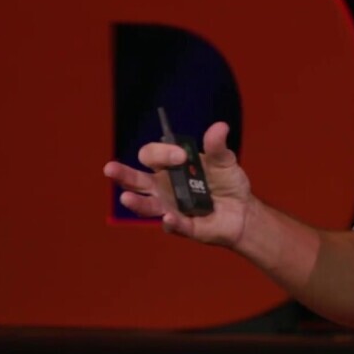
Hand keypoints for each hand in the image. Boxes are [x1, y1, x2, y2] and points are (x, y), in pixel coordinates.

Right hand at [102, 122, 254, 247]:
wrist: (243, 209)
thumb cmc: (227, 182)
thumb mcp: (224, 161)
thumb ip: (217, 146)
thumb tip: (220, 126)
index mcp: (169, 167)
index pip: (152, 156)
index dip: (162, 153)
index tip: (181, 155)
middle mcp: (162, 188)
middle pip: (136, 181)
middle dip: (122, 174)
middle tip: (110, 168)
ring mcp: (170, 208)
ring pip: (146, 206)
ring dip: (136, 203)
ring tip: (127, 198)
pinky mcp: (183, 227)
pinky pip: (174, 225)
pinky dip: (170, 222)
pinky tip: (168, 218)